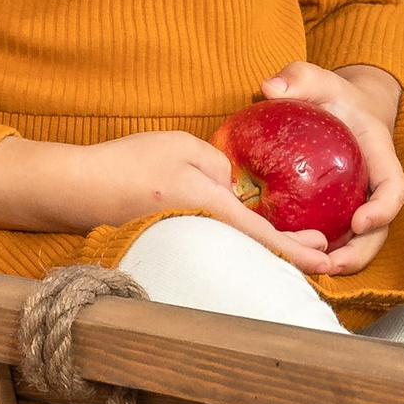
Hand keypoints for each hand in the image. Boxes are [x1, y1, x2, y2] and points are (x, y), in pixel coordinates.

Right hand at [0, 129, 335, 274]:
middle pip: (254, 249)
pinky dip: (237, 242)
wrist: (77, 187)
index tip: (326, 259)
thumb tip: (236, 190)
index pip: (260, 231)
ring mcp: (183, 241)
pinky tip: (249, 235)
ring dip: (266, 248)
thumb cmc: (128, 161)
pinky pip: (213, 244)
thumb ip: (217, 164)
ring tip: (298, 245)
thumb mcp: (180, 145)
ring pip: (235, 248)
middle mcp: (198, 231)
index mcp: (204, 204)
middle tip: (326, 255)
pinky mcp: (171, 243)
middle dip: (292, 253)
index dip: (296, 248)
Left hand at [259, 59, 403, 276]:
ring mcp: (359, 203)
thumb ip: (299, 77)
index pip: (394, 188)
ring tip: (310, 269)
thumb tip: (269, 88)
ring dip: (341, 261)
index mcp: (380, 156)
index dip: (384, 208)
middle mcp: (374, 187)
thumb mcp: (319, 78)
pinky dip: (320, 250)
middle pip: (380, 229)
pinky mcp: (340, 212)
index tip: (361, 221)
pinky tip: (291, 257)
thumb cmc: (333, 95)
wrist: (343, 107)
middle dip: (360, 252)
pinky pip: (336, 236)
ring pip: (360, 242)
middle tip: (330, 263)